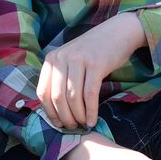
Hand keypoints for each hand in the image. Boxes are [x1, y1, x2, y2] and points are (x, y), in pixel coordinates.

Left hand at [37, 13, 143, 130]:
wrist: (117, 32)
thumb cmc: (93, 51)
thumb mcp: (70, 59)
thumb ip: (60, 78)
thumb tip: (55, 110)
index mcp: (52, 59)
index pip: (42, 91)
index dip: (49, 112)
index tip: (58, 123)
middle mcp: (61, 58)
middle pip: (57, 97)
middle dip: (64, 117)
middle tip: (73, 127)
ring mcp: (78, 60)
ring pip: (73, 97)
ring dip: (78, 116)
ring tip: (84, 124)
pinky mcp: (96, 65)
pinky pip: (90, 95)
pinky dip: (91, 111)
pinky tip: (93, 120)